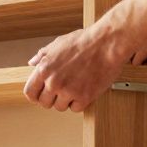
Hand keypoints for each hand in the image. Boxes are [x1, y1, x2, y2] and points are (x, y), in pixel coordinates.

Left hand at [23, 0, 146, 112]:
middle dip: (54, 99)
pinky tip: (95, 87)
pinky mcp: (86, 97)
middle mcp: (54, 78)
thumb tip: (33, 61)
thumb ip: (47, 53)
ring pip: (61, 108)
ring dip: (72, 100)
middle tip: (68, 89)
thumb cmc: (94, 37)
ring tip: (85, 84)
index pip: (29, 92)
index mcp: (46, 65)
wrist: (118, 36)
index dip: (38, 94)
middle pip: (44, 103)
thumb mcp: (64, 41)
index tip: (47, 91)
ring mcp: (68, 89)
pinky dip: (87, 102)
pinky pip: (78, 110)